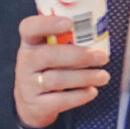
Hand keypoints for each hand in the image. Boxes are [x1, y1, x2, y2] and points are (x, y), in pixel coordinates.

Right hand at [15, 14, 110, 128]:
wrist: (31, 104)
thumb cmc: (48, 70)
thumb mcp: (49, 52)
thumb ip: (66, 40)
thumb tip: (99, 28)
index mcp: (30, 44)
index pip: (29, 28)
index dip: (47, 24)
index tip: (69, 23)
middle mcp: (26, 63)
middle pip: (49, 56)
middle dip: (80, 56)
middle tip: (102, 57)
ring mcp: (28, 85)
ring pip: (56, 79)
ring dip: (85, 77)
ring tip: (103, 76)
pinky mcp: (36, 105)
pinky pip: (59, 100)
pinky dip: (79, 96)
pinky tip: (91, 91)